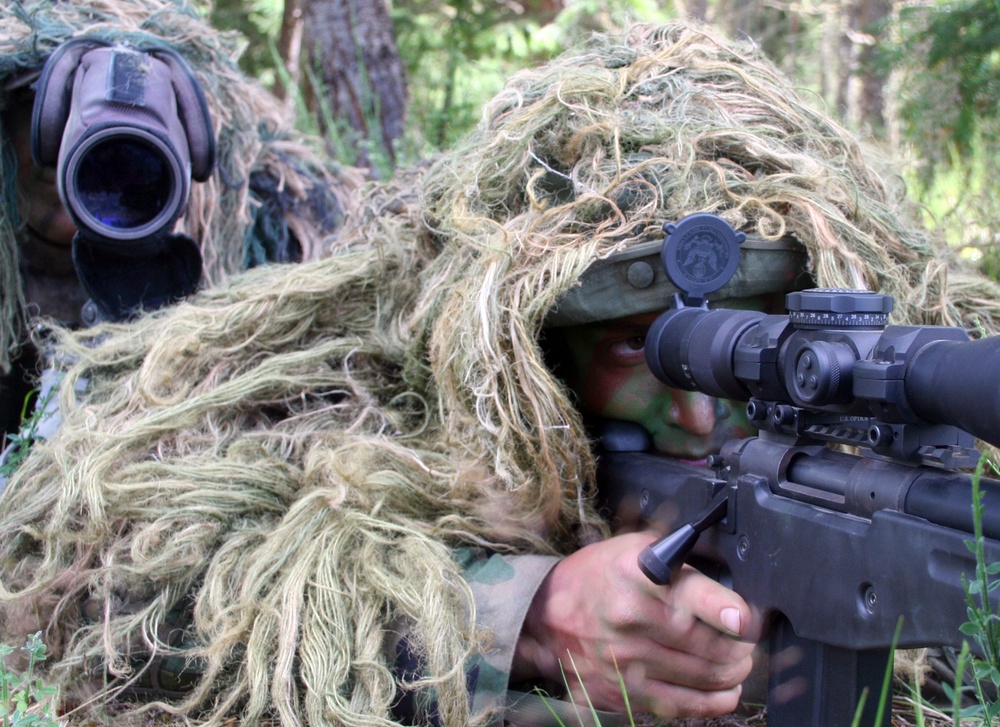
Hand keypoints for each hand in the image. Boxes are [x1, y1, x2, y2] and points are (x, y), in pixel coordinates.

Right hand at [513, 531, 755, 717]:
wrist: (546, 614)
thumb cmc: (599, 576)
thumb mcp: (634, 549)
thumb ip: (678, 560)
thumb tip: (724, 581)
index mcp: (636, 574)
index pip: (692, 595)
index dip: (728, 611)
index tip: (747, 621)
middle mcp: (630, 617)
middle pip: (706, 644)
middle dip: (739, 648)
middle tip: (748, 645)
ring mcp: (625, 658)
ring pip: (700, 675)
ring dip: (731, 673)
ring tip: (739, 666)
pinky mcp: (622, 690)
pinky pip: (679, 704)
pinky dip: (711, 702)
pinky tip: (725, 693)